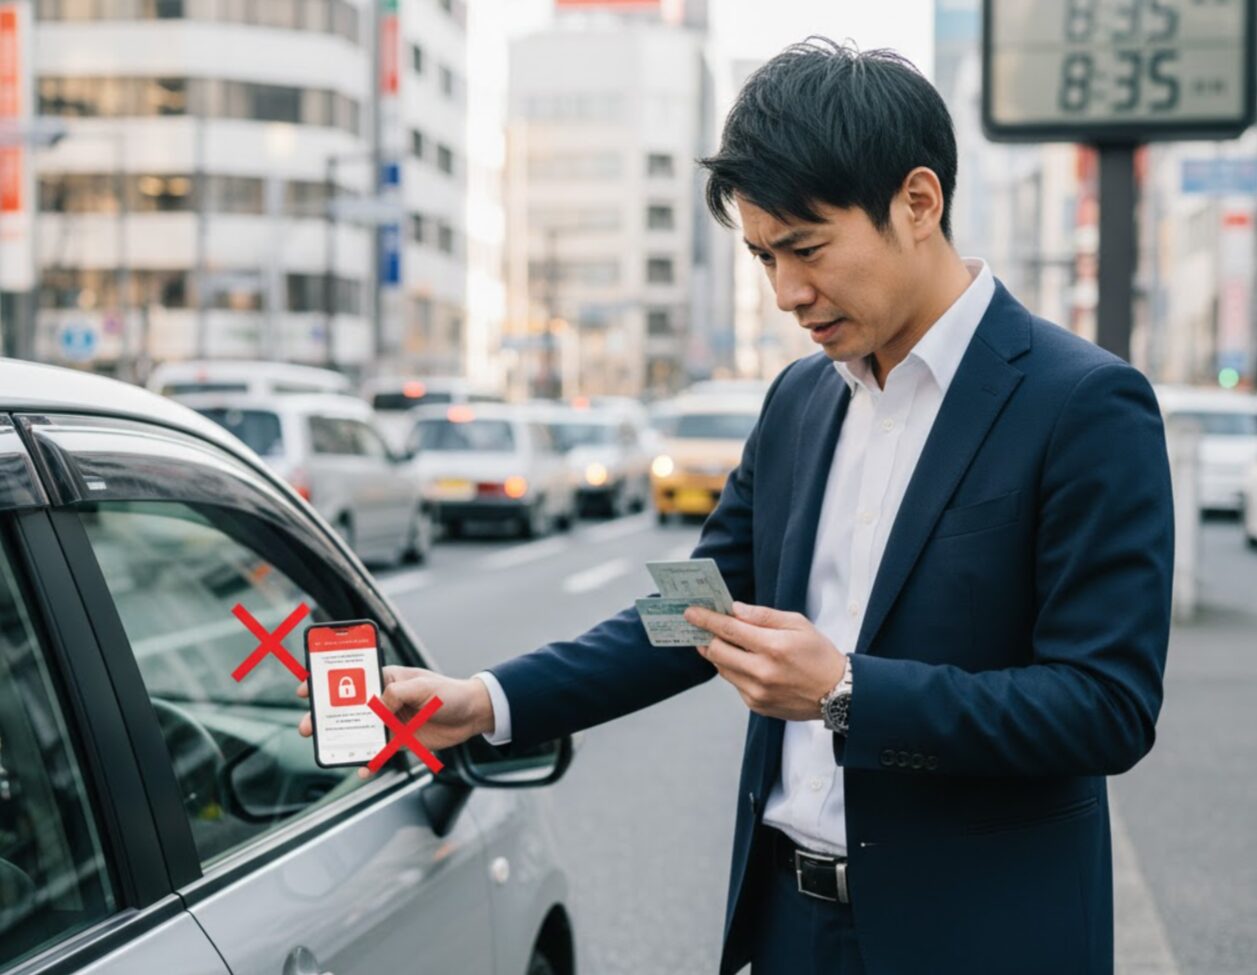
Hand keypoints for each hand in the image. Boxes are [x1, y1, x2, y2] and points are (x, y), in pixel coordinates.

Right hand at [297, 665, 494, 777]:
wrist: (473, 714)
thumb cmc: (450, 692)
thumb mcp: (423, 687)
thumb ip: (397, 694)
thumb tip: (378, 708)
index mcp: (387, 679)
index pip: (352, 677)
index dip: (327, 682)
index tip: (306, 689)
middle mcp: (385, 699)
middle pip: (349, 708)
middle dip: (326, 716)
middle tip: (307, 727)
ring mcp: (391, 720)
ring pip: (360, 732)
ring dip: (343, 740)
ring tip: (327, 749)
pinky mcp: (400, 739)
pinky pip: (379, 751)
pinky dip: (369, 760)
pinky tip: (362, 768)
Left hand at [685, 602, 846, 721]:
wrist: (838, 694)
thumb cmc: (819, 655)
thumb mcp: (798, 624)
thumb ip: (763, 616)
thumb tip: (735, 610)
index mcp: (773, 647)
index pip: (728, 630)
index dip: (706, 619)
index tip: (691, 613)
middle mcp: (762, 672)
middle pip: (717, 651)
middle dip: (707, 637)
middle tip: (704, 628)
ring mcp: (758, 692)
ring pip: (722, 669)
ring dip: (720, 654)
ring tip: (728, 643)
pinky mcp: (757, 706)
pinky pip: (735, 683)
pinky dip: (736, 670)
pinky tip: (749, 663)